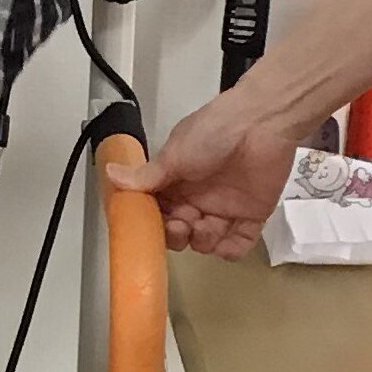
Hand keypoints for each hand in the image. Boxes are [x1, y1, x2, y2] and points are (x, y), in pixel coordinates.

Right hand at [108, 92, 299, 259]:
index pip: (159, 212)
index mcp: (177, 181)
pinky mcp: (252, 214)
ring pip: (207, 241)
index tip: (152, 226)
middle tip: (182, 225)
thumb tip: (109, 173)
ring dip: (203, 241)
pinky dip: (231, 249)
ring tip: (205, 226)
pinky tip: (225, 243)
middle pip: (180, 231)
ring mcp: (225, 207)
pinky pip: (239, 243)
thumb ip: (146, 175)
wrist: (262, 122)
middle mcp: (198, 197)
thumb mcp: (174, 154)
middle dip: (177, 235)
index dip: (154, 223)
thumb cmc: (214, 131)